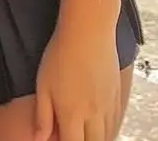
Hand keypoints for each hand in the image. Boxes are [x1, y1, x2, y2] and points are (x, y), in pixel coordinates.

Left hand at [34, 12, 124, 140]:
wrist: (89, 28)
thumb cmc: (61, 54)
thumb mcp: (44, 86)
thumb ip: (43, 117)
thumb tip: (40, 140)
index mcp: (73, 114)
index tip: (61, 140)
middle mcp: (94, 113)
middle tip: (72, 135)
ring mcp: (108, 103)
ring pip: (108, 135)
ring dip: (98, 139)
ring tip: (85, 133)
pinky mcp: (117, 92)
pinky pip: (116, 120)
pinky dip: (109, 128)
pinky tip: (100, 125)